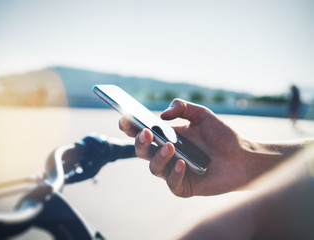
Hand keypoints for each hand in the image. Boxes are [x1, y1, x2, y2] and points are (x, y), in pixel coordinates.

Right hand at [119, 99, 250, 196]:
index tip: (126, 117)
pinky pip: (172, 183)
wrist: (242, 157)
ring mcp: (173, 171)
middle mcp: (166, 155)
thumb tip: (162, 115)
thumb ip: (183, 107)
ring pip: (155, 168)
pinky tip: (182, 164)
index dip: (130, 126)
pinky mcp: (183, 186)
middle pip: (142, 151)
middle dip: (140, 142)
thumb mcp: (202, 115)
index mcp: (166, 137)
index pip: (141, 133)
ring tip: (170, 147)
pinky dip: (174, 173)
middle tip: (146, 133)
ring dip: (159, 157)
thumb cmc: (221, 135)